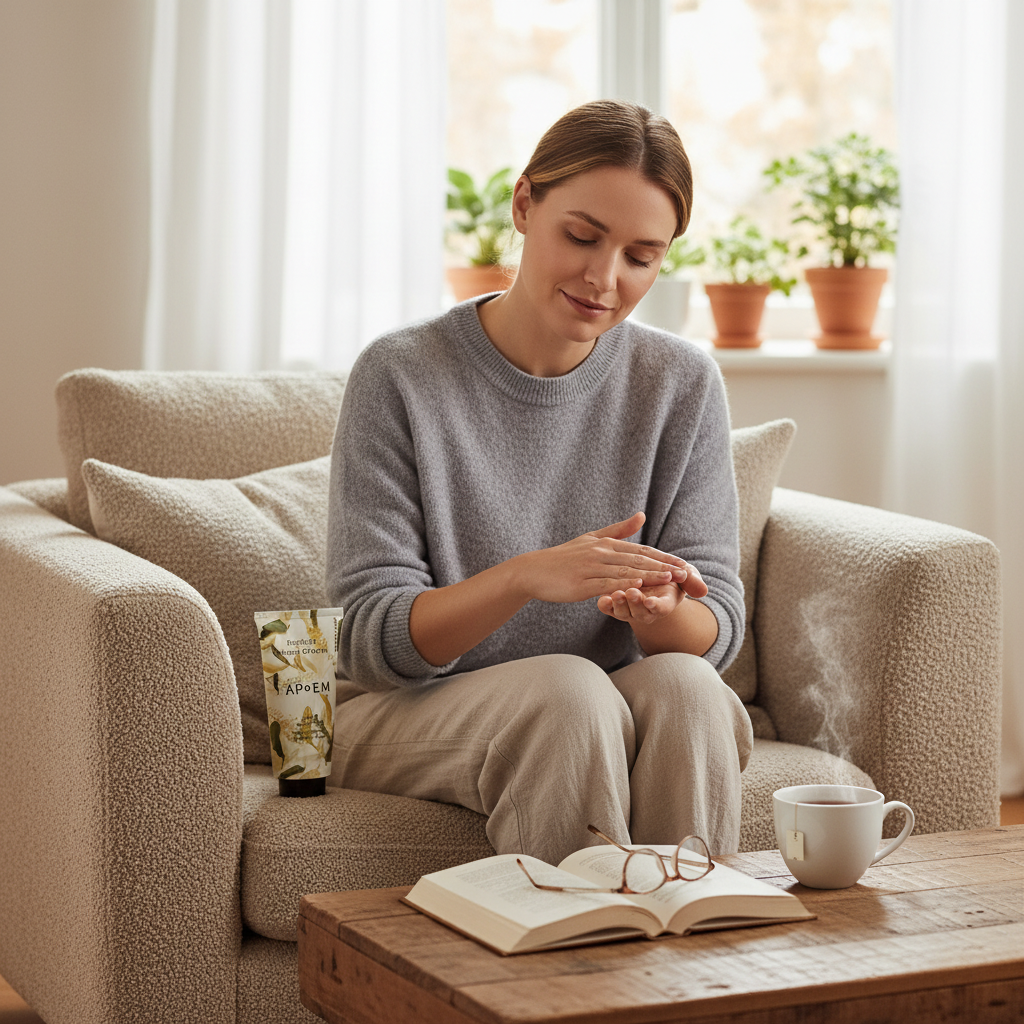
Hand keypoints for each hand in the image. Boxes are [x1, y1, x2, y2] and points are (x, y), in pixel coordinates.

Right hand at [513, 512, 692, 604]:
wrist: (533, 570)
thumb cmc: (563, 558)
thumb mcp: (591, 538)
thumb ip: (619, 529)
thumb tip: (642, 515)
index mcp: (605, 544)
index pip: (641, 550)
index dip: (663, 558)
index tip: (683, 564)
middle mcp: (601, 553)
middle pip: (638, 559)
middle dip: (664, 566)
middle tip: (685, 573)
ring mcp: (591, 567)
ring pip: (626, 571)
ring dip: (650, 576)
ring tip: (670, 580)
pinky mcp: (581, 583)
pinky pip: (607, 584)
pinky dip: (624, 584)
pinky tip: (639, 588)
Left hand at [598, 582, 686, 625]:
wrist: (653, 577)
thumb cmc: (672, 575)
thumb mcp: (685, 576)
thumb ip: (693, 582)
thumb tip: (703, 591)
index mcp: (664, 603)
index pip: (661, 607)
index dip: (656, 605)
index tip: (650, 601)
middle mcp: (646, 610)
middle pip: (639, 612)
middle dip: (635, 603)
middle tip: (630, 593)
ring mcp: (630, 609)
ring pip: (623, 612)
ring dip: (619, 604)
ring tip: (616, 593)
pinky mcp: (616, 605)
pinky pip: (609, 609)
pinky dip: (605, 606)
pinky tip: (601, 599)